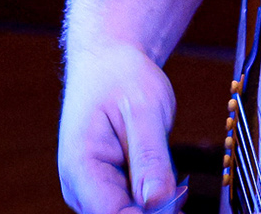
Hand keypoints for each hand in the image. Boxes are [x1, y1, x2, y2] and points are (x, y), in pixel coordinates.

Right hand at [58, 42, 177, 213]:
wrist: (107, 62)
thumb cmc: (121, 77)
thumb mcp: (144, 109)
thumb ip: (150, 157)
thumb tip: (157, 201)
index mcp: (81, 167)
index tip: (177, 204)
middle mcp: (80, 186)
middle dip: (156, 208)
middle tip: (180, 184)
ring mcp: (93, 190)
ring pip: (132, 212)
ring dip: (157, 201)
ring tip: (163, 160)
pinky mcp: (108, 188)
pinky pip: (135, 203)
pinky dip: (155, 193)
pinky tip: (162, 170)